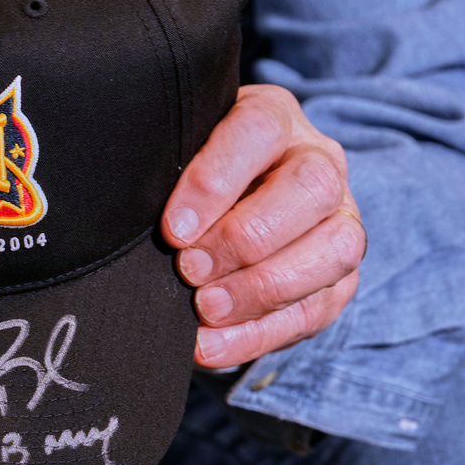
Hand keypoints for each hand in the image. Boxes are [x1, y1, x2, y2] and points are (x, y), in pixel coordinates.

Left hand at [162, 85, 364, 368]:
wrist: (226, 208)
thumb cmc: (186, 179)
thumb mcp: (175, 159)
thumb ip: (162, 172)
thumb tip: (124, 214)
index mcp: (274, 117)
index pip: (258, 130)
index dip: (214, 182)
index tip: (171, 230)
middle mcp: (320, 161)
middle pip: (310, 187)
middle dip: (244, 238)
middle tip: (188, 269)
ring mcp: (340, 220)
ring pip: (334, 249)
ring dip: (261, 289)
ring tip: (203, 310)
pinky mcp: (340, 278)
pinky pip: (317, 309)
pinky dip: (259, 335)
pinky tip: (211, 346)